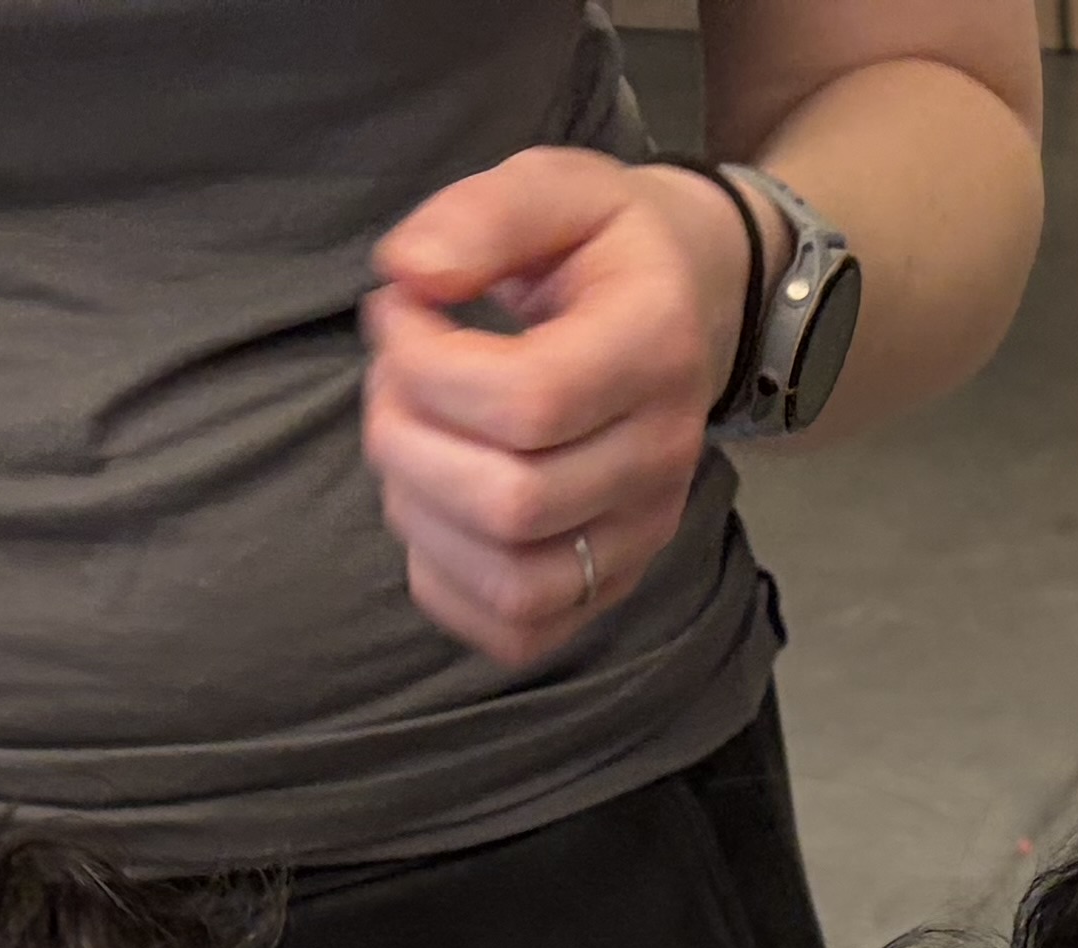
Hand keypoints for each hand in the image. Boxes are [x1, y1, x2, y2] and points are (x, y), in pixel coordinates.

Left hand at [363, 147, 755, 670]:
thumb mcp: (555, 188)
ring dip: (420, 512)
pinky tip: (434, 506)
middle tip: (394, 379)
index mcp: (656, 347)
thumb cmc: (602, 250)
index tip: (399, 311)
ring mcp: (642, 534)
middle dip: (409, 438)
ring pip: (509, 580)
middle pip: (510, 503)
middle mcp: (663, 457)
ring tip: (411, 438)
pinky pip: (516, 629)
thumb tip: (407, 276)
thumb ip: (482, 216)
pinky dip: (447, 582)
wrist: (683, 310)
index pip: (527, 402)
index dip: (425, 364)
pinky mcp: (611, 582)